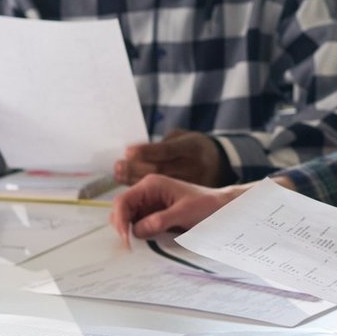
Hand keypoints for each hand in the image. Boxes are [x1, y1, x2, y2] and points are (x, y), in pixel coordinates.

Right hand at [109, 174, 248, 245]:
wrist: (221, 208)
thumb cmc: (206, 205)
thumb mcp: (184, 212)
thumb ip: (160, 220)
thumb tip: (136, 231)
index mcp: (151, 185)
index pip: (123, 201)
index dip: (120, 220)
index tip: (126, 239)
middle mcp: (146, 193)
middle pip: (121, 211)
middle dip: (122, 227)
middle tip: (130, 246)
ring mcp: (149, 205)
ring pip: (128, 220)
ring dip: (129, 233)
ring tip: (137, 247)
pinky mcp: (153, 216)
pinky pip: (138, 226)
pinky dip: (138, 235)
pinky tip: (143, 244)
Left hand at [116, 129, 232, 186]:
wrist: (217, 166)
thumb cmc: (193, 148)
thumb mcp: (182, 137)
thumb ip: (162, 144)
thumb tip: (135, 153)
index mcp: (192, 148)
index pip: (166, 151)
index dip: (145, 152)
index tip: (128, 151)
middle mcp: (193, 167)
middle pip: (160, 169)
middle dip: (135, 168)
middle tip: (118, 165)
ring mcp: (192, 184)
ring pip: (159, 185)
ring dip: (135, 180)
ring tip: (119, 174)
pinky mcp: (188, 197)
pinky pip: (163, 198)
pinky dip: (144, 194)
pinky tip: (131, 189)